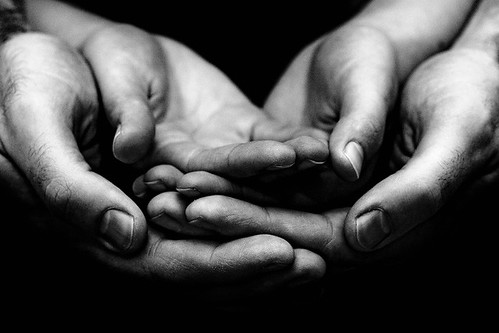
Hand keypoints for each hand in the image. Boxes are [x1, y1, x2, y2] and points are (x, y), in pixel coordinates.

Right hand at [0, 32, 325, 295]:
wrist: (43, 53)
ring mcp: (182, 180)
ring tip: (331, 230)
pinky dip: (282, 167)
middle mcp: (153, 211)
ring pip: (239, 212)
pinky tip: (319, 167)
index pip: (173, 262)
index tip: (278, 257)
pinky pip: (246, 162)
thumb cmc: (25, 88)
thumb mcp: (36, 130)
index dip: (226, 265)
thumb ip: (71, 187)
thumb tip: (124, 233)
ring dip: (286, 221)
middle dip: (268, 258)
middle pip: (218, 250)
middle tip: (320, 262)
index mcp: (110, 223)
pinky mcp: (201, 145)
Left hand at [169, 44, 498, 264]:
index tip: (198, 210)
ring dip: (209, 191)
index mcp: (382, 224)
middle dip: (214, 214)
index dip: (250, 224)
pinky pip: (264, 168)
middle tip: (159, 202)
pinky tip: (186, 160)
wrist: (470, 71)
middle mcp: (350, 217)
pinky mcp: (315, 164)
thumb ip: (416, 190)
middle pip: (271, 223)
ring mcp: (330, 192)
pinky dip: (225, 165)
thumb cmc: (477, 103)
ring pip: (260, 198)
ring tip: (157, 183)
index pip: (305, 237)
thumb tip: (364, 234)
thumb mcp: (457, 138)